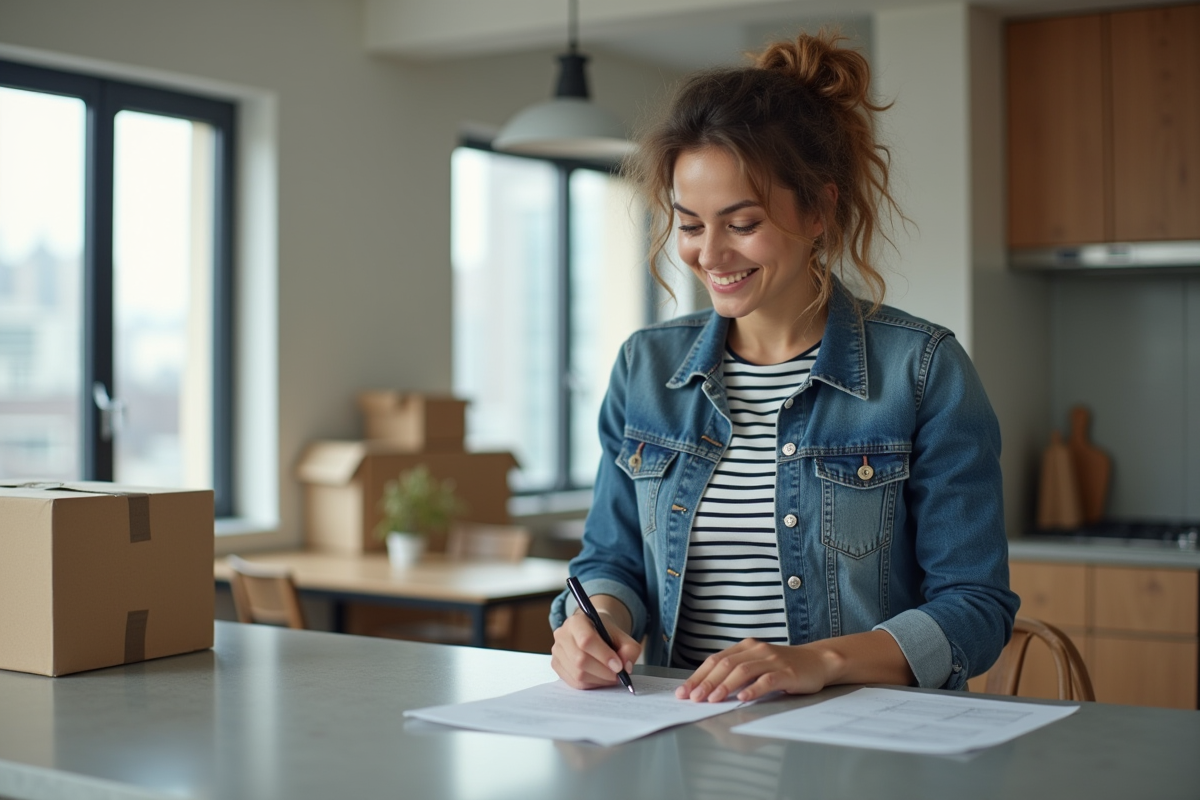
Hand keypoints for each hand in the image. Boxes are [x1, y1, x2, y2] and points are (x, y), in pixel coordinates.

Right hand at [551, 607, 641, 689]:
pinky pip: (574, 682)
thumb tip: (625, 667)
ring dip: (599, 680)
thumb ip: (629, 649)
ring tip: (611, 676)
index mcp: (577, 621)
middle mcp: (562, 634)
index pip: (586, 640)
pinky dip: (591, 684)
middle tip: (618, 675)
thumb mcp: (623, 636)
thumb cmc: (607, 634)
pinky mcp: (557, 665)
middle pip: (580, 660)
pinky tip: (600, 678)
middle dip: (603, 672)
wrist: (593, 631)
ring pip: (577, 674)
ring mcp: (557, 651)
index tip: (619, 666)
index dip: (604, 656)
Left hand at [675, 630, 913, 702]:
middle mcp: (756, 650)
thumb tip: (707, 688)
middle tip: (693, 698)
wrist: (818, 661)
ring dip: (725, 686)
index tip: (684, 691)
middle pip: (725, 665)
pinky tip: (743, 699)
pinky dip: (753, 689)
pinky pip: (767, 680)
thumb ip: (736, 672)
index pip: (715, 660)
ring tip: (712, 700)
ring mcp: (772, 660)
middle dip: (706, 682)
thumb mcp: (757, 665)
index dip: (698, 676)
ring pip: (742, 671)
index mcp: (745, 647)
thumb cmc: (784, 666)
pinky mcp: (786, 672)